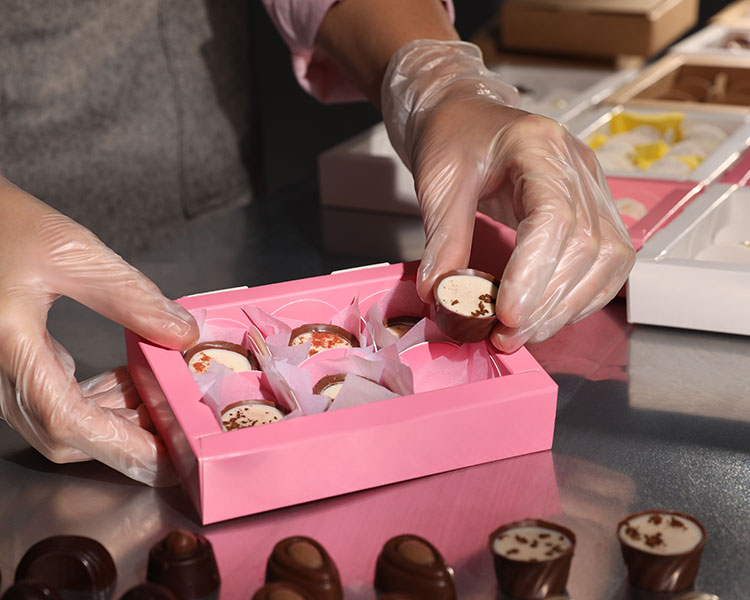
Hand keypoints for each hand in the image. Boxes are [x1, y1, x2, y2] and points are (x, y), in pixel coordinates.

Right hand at [0, 177, 198, 484]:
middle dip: (127, 440)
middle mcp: (1, 368)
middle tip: (177, 434)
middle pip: (67, 435)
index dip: (123, 448)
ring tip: (162, 401)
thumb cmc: (2, 223)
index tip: (167, 461)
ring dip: (115, 420)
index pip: (70, 421)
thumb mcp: (73, 252)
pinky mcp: (14, 360)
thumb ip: (129, 296)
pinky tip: (129, 381)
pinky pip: (57, 398)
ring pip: (61, 423)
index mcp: (11, 345)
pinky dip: (97, 399)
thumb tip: (182, 335)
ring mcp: (5, 369)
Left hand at [381, 40, 634, 351]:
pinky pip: (609, 263)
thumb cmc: (454, 138)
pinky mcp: (596, 210)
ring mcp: (594, 188)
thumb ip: (443, 237)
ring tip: (523, 333)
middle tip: (507, 335)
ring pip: (606, 259)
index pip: (554, 216)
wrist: (469, 117)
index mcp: (538, 146)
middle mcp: (578, 166)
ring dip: (566, 307)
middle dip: (548, 302)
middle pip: (586, 244)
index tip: (507, 313)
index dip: (534, 271)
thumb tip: (440, 293)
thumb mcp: (439, 181)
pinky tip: (551, 316)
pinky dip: (582, 297)